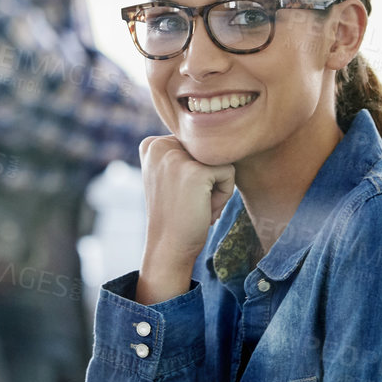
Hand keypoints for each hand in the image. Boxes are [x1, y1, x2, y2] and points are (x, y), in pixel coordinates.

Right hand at [136, 135, 234, 303]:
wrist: (169, 246)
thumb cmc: (177, 214)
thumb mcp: (171, 174)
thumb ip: (184, 151)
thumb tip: (221, 134)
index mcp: (152, 144)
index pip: (197, 143)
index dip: (195, 170)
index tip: (178, 192)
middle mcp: (160, 145)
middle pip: (209, 150)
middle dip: (207, 178)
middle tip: (188, 201)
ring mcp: (176, 157)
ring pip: (220, 160)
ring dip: (216, 187)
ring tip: (196, 204)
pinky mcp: (196, 171)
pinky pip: (229, 173)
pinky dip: (223, 195)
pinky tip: (204, 209)